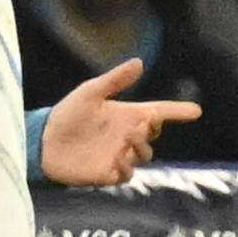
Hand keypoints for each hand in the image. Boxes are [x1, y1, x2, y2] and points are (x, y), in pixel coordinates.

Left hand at [39, 59, 202, 185]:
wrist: (42, 141)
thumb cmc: (65, 114)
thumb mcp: (90, 92)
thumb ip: (115, 80)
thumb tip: (139, 62)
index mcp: (125, 115)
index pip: (159, 112)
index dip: (177, 111)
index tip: (195, 111)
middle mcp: (125, 135)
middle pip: (152, 135)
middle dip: (151, 130)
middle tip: (140, 124)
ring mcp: (117, 154)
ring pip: (143, 155)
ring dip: (140, 147)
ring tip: (127, 139)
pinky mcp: (106, 173)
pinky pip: (127, 174)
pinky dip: (127, 168)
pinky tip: (118, 160)